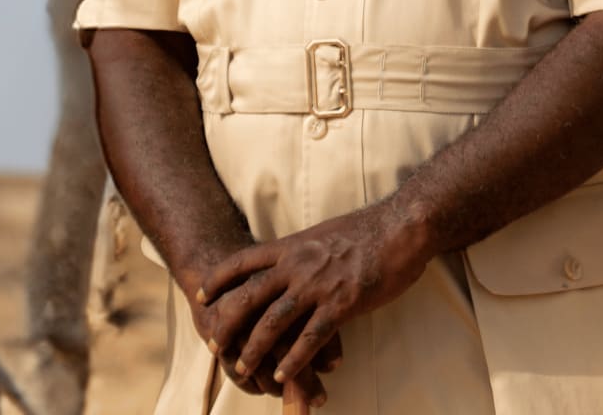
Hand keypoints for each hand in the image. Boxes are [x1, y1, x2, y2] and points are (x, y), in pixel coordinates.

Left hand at [198, 201, 432, 390]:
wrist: (401, 226)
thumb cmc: (367, 231)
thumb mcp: (324, 234)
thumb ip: (303, 252)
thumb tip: (289, 264)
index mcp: (294, 245)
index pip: (245, 260)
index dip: (220, 278)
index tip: (201, 294)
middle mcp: (299, 264)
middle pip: (251, 295)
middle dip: (228, 323)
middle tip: (214, 346)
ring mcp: (319, 284)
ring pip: (275, 321)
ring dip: (255, 349)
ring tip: (242, 370)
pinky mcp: (342, 303)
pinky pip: (311, 337)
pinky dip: (294, 360)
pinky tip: (283, 376)